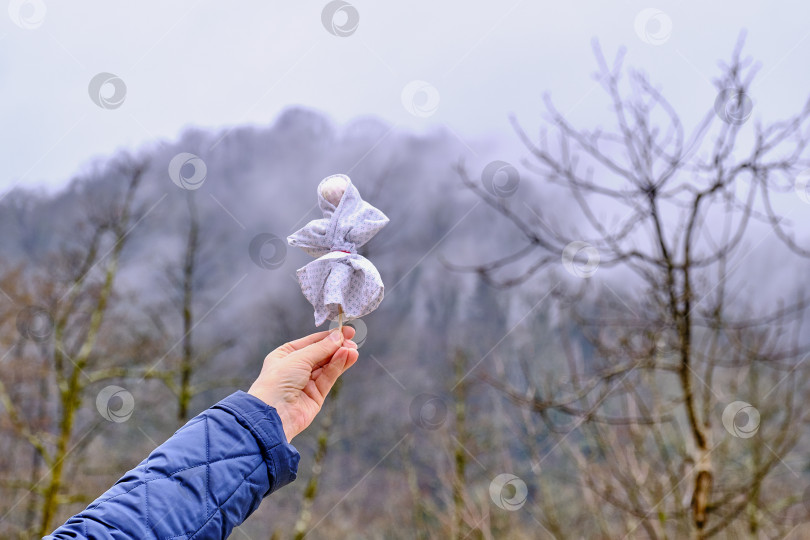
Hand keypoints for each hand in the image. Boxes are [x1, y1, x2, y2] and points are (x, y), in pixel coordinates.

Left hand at [247, 327, 358, 441]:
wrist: (273, 414)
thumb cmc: (277, 382)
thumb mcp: (298, 358)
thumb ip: (321, 348)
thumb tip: (338, 337)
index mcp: (286, 355)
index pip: (311, 342)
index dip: (328, 336)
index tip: (346, 331)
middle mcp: (296, 368)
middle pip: (321, 353)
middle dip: (336, 347)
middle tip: (352, 341)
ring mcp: (306, 382)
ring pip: (327, 366)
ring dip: (340, 356)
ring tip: (353, 350)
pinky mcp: (316, 395)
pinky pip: (329, 377)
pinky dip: (338, 367)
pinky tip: (347, 357)